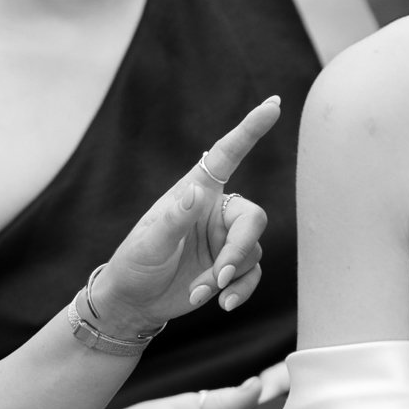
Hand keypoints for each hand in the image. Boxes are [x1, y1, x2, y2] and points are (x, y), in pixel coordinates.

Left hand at [95, 98, 280, 333]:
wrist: (135, 303)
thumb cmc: (135, 264)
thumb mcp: (148, 243)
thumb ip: (174, 219)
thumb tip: (195, 191)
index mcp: (195, 193)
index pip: (227, 155)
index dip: (250, 129)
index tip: (273, 105)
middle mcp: (215, 212)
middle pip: (253, 218)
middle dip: (241, 249)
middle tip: (223, 274)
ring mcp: (225, 240)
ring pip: (253, 250)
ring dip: (231, 276)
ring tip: (203, 293)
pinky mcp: (231, 267)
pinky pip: (253, 274)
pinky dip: (240, 290)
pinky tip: (221, 303)